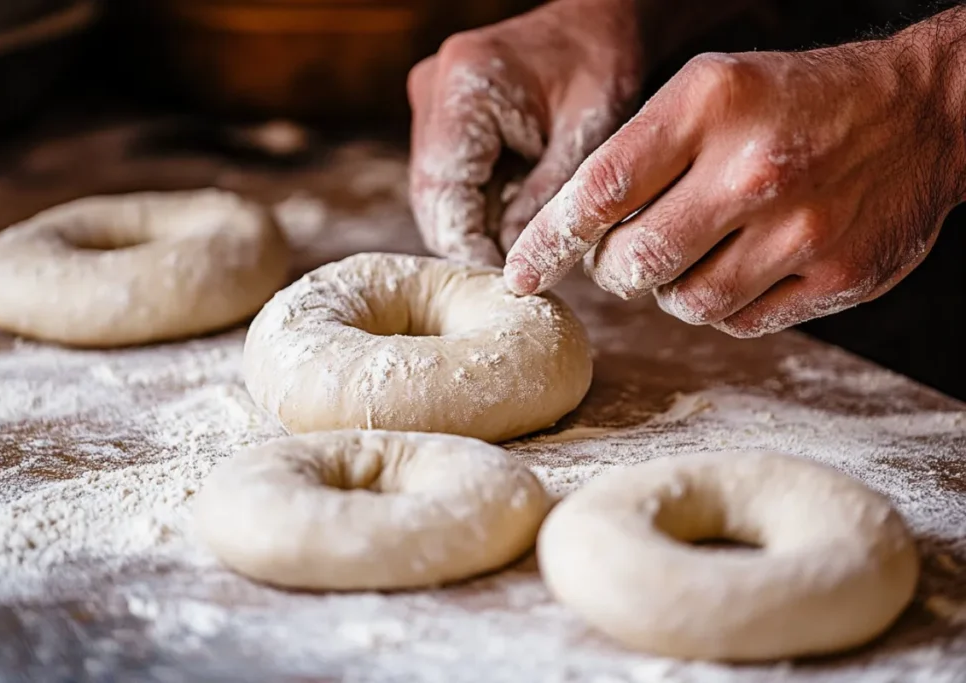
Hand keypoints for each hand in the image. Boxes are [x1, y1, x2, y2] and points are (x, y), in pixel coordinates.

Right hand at [407, 0, 645, 265]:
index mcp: (465, 88)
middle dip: (472, 242)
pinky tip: (514, 220)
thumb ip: (543, 202)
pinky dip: (478, 206)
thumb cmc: (602, 65)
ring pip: (437, 195)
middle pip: (433, 198)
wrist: (598, 24)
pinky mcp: (440, 116)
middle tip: (517, 277)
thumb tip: (513, 262)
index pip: (445, 193)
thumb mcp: (585, 138)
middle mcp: (433, 90)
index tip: (507, 282)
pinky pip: (449, 180)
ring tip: (521, 251)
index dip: (471, 248)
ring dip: (475, 227)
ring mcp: (430, 101)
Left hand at [504, 15, 965, 336]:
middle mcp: (753, 168)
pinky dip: (722, 305)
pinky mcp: (835, 278)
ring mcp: (800, 229)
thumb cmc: (791, 101)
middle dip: (614, 270)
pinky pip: (737, 323)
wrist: (921, 113)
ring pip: (683, 304)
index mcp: (708, 106)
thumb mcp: (707, 90)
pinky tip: (742, 265)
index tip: (520, 275)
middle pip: (633, 263)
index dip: (548, 243)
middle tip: (627, 254)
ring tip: (698, 250)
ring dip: (670, 289)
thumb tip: (569, 236)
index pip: (598, 192)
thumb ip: (636, 155)